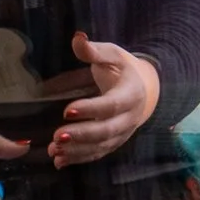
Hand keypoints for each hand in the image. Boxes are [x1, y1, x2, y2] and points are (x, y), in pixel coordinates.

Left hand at [47, 32, 160, 166]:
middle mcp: (130, 117)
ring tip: (54, 150)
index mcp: (131, 94)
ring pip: (102, 146)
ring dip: (77, 150)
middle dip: (82, 135)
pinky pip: (98, 153)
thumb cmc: (124, 69)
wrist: (146, 89)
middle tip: (57, 136)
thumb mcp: (112, 55)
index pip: (112, 104)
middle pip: (107, 130)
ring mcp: (123, 133)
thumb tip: (77, 38)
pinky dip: (79, 159)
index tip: (67, 111)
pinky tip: (59, 161)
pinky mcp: (114, 142)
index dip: (91, 109)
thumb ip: (93, 51)